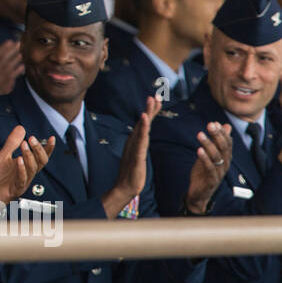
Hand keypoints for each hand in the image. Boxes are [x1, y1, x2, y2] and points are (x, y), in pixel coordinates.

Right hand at [0, 39, 23, 94]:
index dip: (5, 46)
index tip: (10, 41)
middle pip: (7, 58)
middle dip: (13, 50)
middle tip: (18, 44)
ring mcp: (3, 77)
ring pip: (12, 67)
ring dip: (17, 60)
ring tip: (20, 55)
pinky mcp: (6, 84)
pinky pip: (14, 77)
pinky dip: (18, 71)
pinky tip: (22, 67)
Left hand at [0, 125, 54, 206]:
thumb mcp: (2, 156)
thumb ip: (12, 143)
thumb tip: (21, 128)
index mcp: (26, 166)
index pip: (41, 156)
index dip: (47, 148)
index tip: (51, 138)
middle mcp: (27, 174)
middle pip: (41, 162)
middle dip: (38, 150)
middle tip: (32, 138)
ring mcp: (21, 182)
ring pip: (32, 169)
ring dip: (29, 156)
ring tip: (24, 145)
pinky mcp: (14, 189)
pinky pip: (21, 179)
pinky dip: (21, 170)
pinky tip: (19, 160)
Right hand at [102, 96, 160, 218]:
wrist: (125, 188)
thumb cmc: (132, 174)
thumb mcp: (138, 157)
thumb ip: (140, 147)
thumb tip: (142, 139)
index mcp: (136, 142)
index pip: (145, 124)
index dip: (150, 112)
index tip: (156, 100)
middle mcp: (134, 141)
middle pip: (143, 122)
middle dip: (149, 108)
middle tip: (155, 95)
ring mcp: (134, 147)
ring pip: (142, 127)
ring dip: (147, 113)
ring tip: (151, 101)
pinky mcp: (136, 154)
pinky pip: (140, 138)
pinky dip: (143, 127)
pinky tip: (145, 118)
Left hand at [184, 121, 231, 213]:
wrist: (200, 193)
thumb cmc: (204, 172)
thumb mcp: (210, 155)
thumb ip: (216, 141)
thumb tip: (225, 125)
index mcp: (226, 158)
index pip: (227, 143)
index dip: (222, 133)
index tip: (214, 122)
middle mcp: (225, 164)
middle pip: (223, 148)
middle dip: (217, 135)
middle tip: (210, 125)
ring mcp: (219, 172)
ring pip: (216, 156)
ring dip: (208, 144)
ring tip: (200, 134)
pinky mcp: (212, 180)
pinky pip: (210, 168)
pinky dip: (205, 158)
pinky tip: (199, 149)